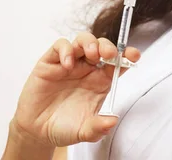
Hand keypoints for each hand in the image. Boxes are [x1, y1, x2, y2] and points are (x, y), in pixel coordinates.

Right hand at [10, 32, 140, 147]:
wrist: (37, 131)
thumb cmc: (64, 127)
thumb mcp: (84, 132)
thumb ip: (98, 128)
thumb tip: (112, 121)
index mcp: (100, 81)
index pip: (117, 63)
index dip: (126, 56)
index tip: (134, 55)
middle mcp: (87, 69)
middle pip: (101, 46)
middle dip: (108, 46)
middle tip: (109, 55)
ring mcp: (70, 63)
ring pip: (82, 40)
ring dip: (89, 42)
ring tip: (91, 54)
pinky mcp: (50, 62)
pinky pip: (60, 46)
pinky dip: (66, 50)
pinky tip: (67, 64)